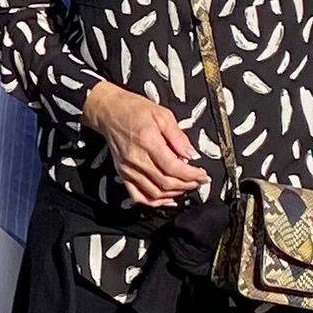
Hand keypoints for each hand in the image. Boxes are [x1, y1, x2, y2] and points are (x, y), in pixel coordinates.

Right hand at [82, 82, 206, 207]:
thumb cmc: (136, 110)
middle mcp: (136, 159)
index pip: (173, 167)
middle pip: (166, 183)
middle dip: (187, 185)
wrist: (109, 112)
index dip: (191, 175)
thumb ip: (178, 137)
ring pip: (154, 192)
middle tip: (199, 181)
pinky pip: (138, 196)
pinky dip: (154, 202)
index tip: (203, 174)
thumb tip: (192, 155)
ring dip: (174, 194)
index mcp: (148, 142)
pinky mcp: (123, 174)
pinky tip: (167, 199)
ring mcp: (128, 169)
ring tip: (187, 187)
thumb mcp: (162, 115)